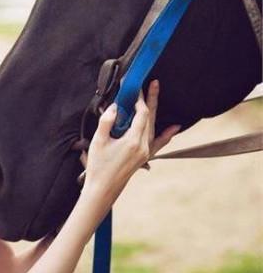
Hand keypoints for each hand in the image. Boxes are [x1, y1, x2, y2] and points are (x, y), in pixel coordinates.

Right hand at [82, 80, 179, 203]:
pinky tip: (174, 128)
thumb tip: (114, 107)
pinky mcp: (143, 157)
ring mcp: (145, 153)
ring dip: (153, 110)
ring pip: (153, 127)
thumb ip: (107, 121)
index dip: (138, 98)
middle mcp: (143, 147)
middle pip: (150, 118)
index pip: (141, 114)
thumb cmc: (98, 167)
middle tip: (153, 83)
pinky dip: (166, 135)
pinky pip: (158, 143)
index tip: (133, 87)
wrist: (102, 190)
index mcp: (133, 142)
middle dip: (151, 99)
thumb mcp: (98, 141)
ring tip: (155, 95)